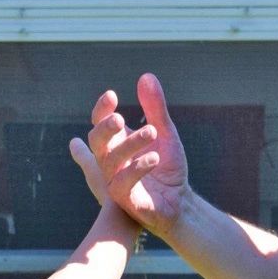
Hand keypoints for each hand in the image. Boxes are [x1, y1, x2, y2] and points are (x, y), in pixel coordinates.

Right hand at [75, 73, 191, 236]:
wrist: (180, 202)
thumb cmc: (167, 168)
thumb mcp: (164, 133)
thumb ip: (154, 108)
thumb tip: (145, 76)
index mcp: (118, 144)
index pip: (100, 123)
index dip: (102, 109)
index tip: (112, 95)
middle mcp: (112, 162)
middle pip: (97, 142)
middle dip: (105, 128)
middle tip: (119, 118)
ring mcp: (116, 181)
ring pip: (110, 161)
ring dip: (129, 144)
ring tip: (152, 132)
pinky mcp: (126, 200)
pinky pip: (122, 184)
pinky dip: (136, 169)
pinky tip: (154, 158)